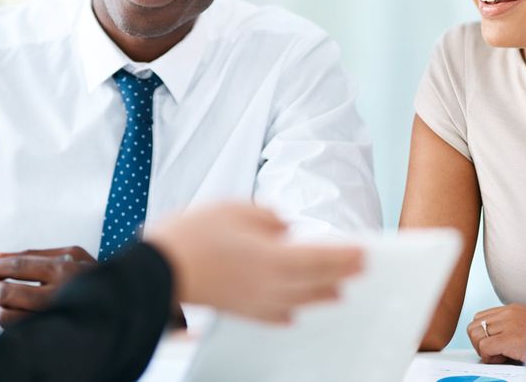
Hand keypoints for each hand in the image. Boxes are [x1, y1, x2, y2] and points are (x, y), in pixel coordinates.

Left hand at [0, 246, 94, 327]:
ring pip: (12, 317)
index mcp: (64, 268)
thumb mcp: (70, 254)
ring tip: (8, 302)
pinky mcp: (53, 332)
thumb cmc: (91, 275)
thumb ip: (34, 254)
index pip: (19, 266)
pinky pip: (22, 331)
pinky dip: (15, 322)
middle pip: (11, 293)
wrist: (119, 302)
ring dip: (3, 309)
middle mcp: (60, 293)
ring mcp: (56, 315)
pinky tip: (21, 314)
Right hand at [144, 203, 363, 323]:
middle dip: (342, 273)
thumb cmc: (193, 236)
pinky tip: (293, 314)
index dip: (346, 254)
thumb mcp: (235, 209)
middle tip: (363, 269)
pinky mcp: (238, 310)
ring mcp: (254, 301)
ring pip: (299, 300)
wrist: (159, 270)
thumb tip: (283, 227)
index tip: (366, 251)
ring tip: (340, 291)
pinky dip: (289, 313)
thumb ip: (267, 217)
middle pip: (316, 281)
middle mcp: (271, 285)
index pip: (322, 257)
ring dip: (323, 295)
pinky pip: (273, 315)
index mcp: (274, 258)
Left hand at [467, 303, 525, 362]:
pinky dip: (488, 357)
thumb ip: (511, 327)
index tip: (495, 345)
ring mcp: (508, 324)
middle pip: (473, 325)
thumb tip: (493, 342)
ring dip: (483, 349)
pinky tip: (503, 359)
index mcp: (511, 309)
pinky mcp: (509, 338)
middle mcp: (507, 313)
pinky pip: (484, 347)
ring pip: (475, 335)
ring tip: (500, 355)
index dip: (483, 334)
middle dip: (479, 342)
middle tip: (494, 352)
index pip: (480, 317)